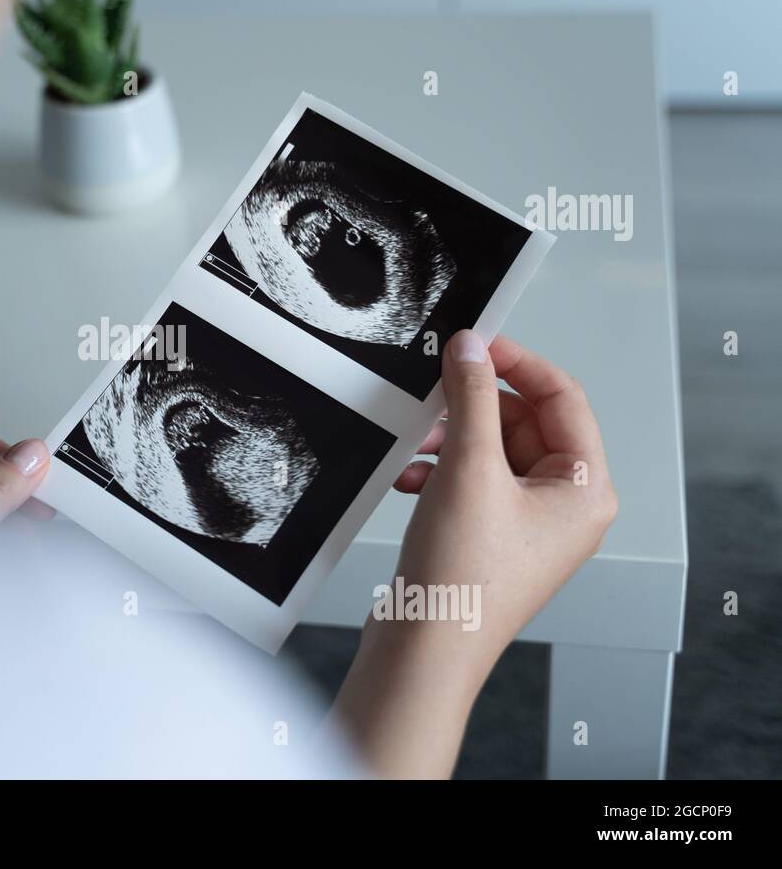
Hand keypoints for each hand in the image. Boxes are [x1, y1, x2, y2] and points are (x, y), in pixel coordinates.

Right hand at [333, 330, 616, 777]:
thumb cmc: (463, 580)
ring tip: (417, 446)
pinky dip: (439, 471)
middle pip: (522, 423)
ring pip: (491, 452)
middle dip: (472, 408)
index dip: (517, 363)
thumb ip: (471, 398)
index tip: (475, 343)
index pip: (562, 398)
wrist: (424, 650)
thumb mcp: (468, 469)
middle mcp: (564, 508)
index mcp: (584, 490)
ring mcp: (527, 527)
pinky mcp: (490, 539)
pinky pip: (470, 482)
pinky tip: (410, 478)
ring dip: (451, 440)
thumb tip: (471, 348)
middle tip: (433, 394)